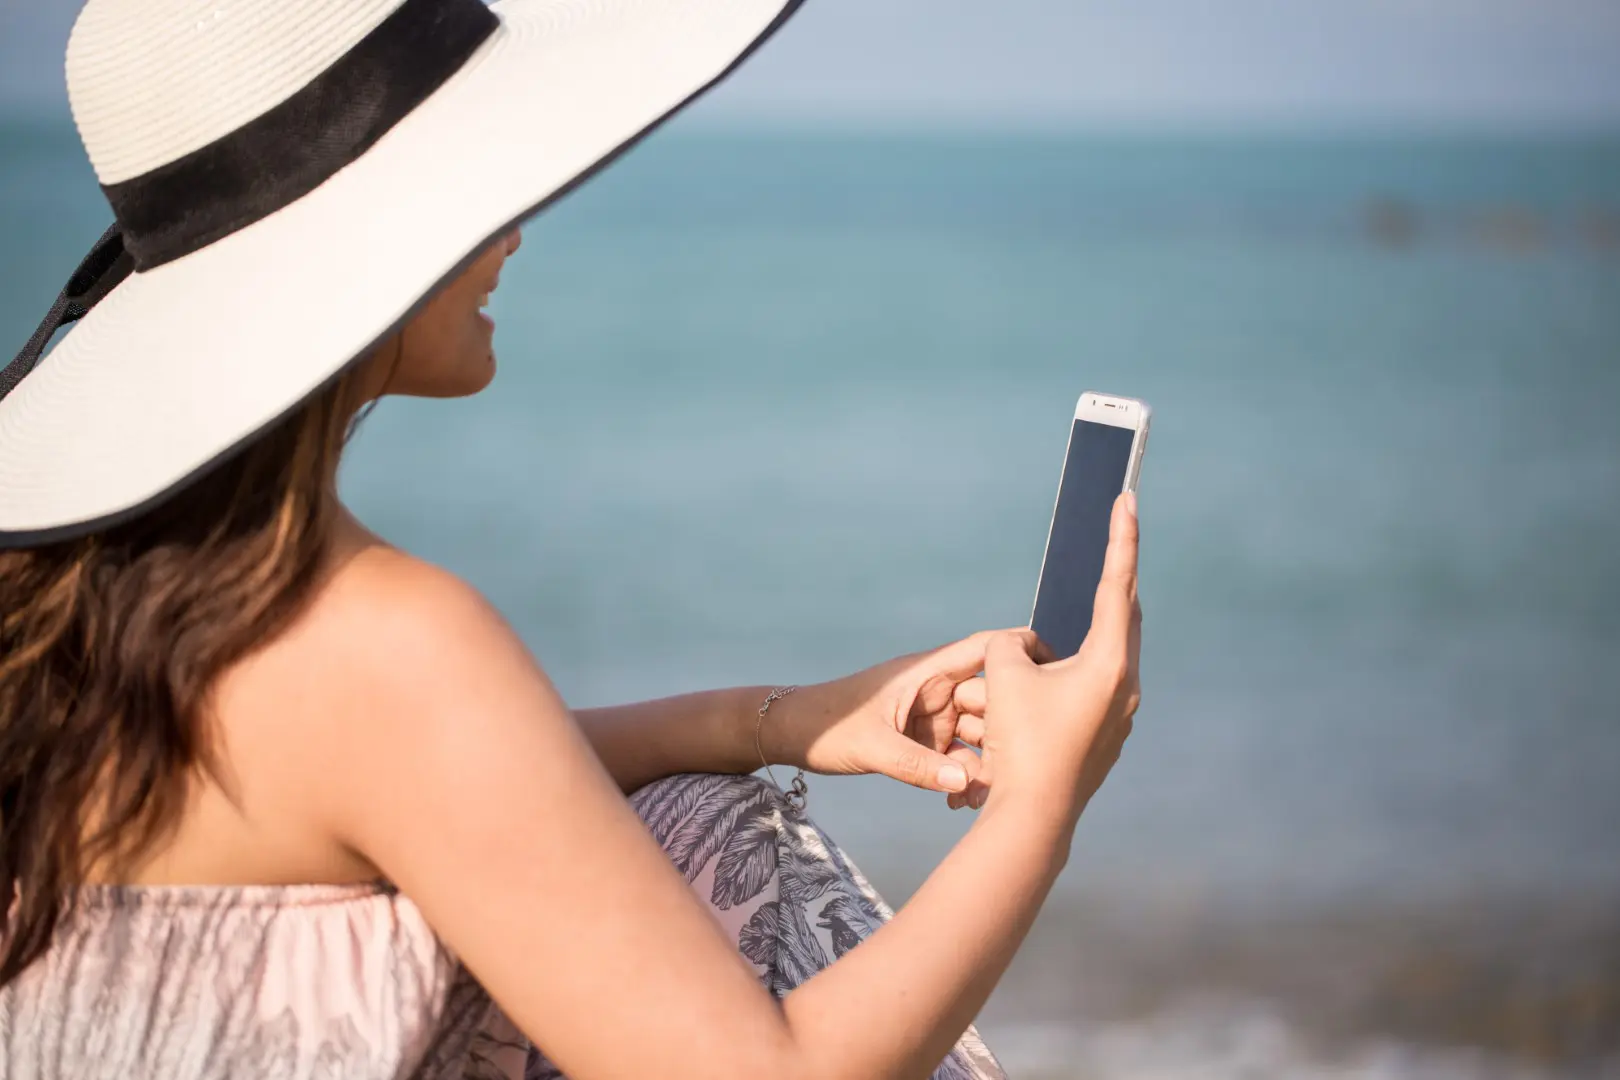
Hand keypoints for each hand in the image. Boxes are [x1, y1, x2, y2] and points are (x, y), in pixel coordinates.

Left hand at [768, 628, 1049, 796]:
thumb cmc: (828, 727)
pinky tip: (961, 803)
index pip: (986, 649)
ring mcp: (931, 714)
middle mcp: (936, 688)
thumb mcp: (873, 748)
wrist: (792, 735)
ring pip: (977, 734)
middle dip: (1008, 731)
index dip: (1023, 653)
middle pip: (990, 700)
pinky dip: (963, 776)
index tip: (1055, 674)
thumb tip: (968, 784)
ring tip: (987, 796)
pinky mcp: (923, 738)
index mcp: (927, 671)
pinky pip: (956, 755)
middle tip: (1020, 766)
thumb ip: (919, 766)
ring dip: (986, 762)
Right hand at [952, 492, 1141, 817]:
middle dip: (1109, 585)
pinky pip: (1088, 692)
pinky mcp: (1104, 739)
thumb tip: (1025, 648)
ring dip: (1078, 641)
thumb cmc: (1018, 742)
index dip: (1121, 538)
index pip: (1119, 585)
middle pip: (1122, 620)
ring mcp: (1120, 718)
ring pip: (1103, 660)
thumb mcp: (1003, 676)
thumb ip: (1011, 645)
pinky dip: (1067, 676)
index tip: (1127, 498)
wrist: (1031, 817)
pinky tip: (1041, 684)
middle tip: (1107, 546)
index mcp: (1111, 664)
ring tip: (1051, 637)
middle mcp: (1126, 689)